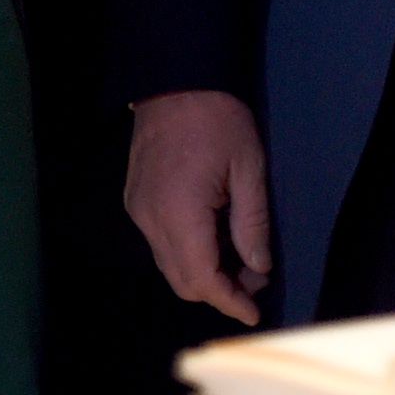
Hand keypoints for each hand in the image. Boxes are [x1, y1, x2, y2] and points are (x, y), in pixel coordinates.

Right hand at [127, 88, 272, 324]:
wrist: (174, 81)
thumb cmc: (218, 120)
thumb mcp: (248, 168)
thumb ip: (252, 223)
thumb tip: (259, 268)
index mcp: (180, 213)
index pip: (202, 279)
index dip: (229, 301)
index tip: (254, 314)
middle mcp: (151, 220)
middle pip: (181, 281)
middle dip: (219, 291)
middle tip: (254, 282)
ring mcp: (138, 212)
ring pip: (169, 265)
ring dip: (203, 273)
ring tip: (239, 260)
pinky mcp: (135, 202)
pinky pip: (160, 245)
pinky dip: (187, 254)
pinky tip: (213, 239)